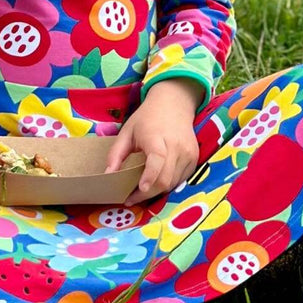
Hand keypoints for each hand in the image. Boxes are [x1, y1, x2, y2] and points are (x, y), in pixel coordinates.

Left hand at [105, 79, 201, 204]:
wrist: (174, 103)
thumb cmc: (147, 118)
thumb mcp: (127, 132)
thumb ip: (116, 154)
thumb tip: (108, 176)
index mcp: (157, 137)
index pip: (157, 159)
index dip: (150, 175)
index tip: (140, 189)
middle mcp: (176, 146)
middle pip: (165, 178)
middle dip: (147, 193)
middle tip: (131, 199)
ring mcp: (188, 153)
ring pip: (173, 183)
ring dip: (157, 191)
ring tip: (141, 191)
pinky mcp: (194, 157)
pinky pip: (181, 179)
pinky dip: (168, 184)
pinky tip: (156, 181)